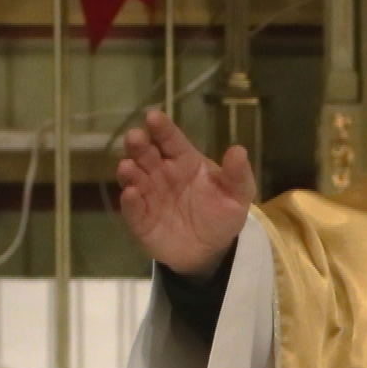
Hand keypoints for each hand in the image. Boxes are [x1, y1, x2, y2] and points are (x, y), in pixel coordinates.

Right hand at [117, 110, 255, 275]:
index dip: (162, 129)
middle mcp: (161, 173)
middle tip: (134, 137)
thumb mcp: (238, 195)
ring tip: (128, 166)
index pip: (171, 140)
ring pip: (134, 178)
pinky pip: (133, 209)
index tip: (153, 117)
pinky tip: (130, 194)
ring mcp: (148, 195)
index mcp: (185, 161)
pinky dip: (129, 202)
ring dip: (129, 171)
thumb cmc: (221, 214)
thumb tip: (239, 150)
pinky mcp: (140, 220)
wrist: (212, 250)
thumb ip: (238, 174)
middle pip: (146, 154)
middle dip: (139, 144)